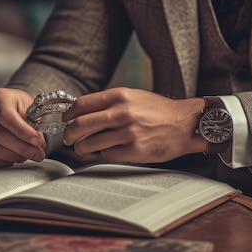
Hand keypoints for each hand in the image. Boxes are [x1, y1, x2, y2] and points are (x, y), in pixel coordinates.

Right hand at [0, 88, 46, 166]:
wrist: (11, 108)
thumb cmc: (22, 108)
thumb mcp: (32, 108)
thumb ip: (35, 124)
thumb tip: (38, 144)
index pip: (6, 117)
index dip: (23, 132)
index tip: (38, 142)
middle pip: (0, 135)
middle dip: (23, 148)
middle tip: (39, 154)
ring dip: (15, 156)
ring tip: (29, 155)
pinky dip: (4, 162)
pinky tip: (15, 158)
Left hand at [61, 88, 206, 162]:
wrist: (185, 124)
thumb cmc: (158, 110)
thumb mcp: (133, 96)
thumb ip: (109, 103)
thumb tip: (81, 113)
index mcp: (120, 96)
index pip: (82, 105)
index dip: (69, 114)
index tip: (66, 120)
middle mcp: (123, 113)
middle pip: (81, 125)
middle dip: (70, 134)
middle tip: (69, 138)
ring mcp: (129, 133)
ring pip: (90, 143)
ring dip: (83, 147)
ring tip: (85, 147)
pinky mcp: (135, 150)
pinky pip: (108, 154)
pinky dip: (106, 153)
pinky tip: (114, 148)